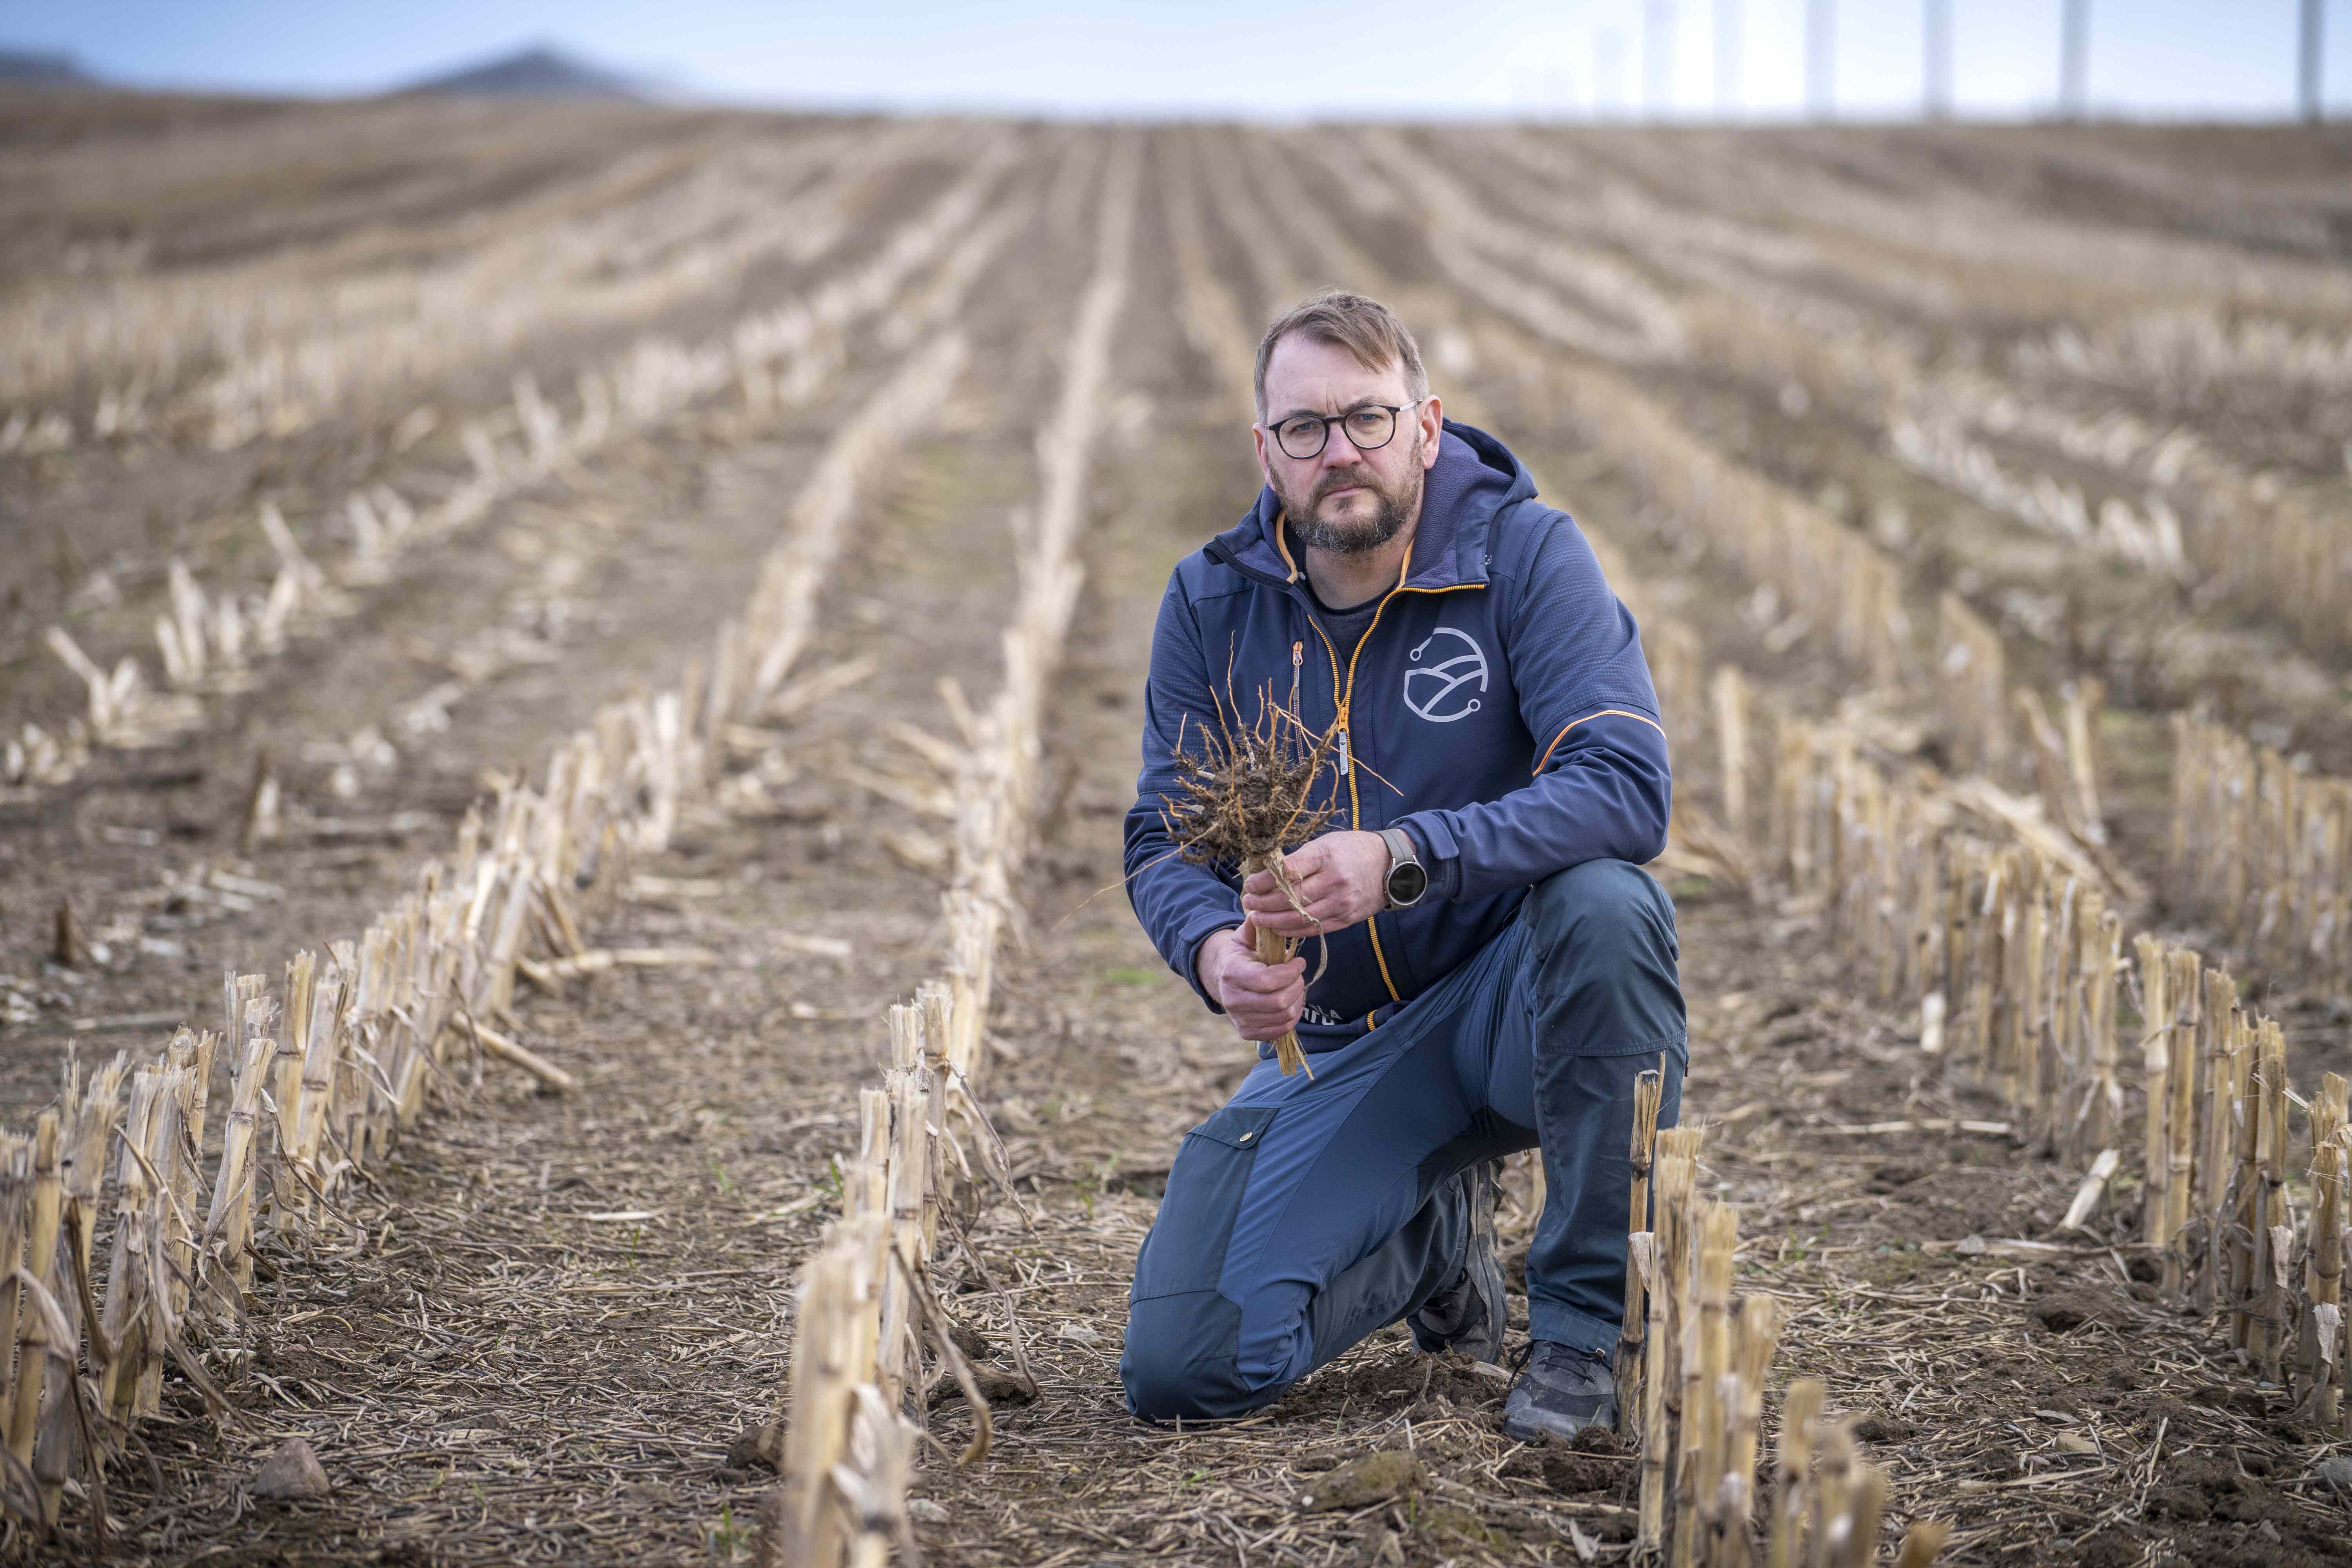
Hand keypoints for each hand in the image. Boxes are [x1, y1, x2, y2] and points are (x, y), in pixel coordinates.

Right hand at [1195, 921, 1305, 1041]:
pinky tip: (1290, 1001)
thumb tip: (1259, 912)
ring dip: (1298, 999)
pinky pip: (1282, 1029)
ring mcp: (1239, 1019)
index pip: (1267, 981)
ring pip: (1284, 1016)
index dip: (1290, 972)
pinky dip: (1293, 1015)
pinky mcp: (1247, 1032)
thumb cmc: (1239, 955)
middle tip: (1299, 974)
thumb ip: (1253, 926)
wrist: (1221, 979)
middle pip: (1279, 1001)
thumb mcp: (1243, 937)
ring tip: (1295, 986)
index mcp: (1232, 973)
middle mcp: (1233, 1000)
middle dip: (1297, 985)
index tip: (1299, 962)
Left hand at [1239, 830, 1392, 938]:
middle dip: (1263, 903)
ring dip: (1273, 921)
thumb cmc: (1353, 849)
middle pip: (1291, 898)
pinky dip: (1293, 931)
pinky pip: (1314, 929)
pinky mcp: (1346, 918)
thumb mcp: (1326, 843)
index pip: (1288, 872)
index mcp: (1326, 857)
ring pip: (1300, 918)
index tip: (1250, 884)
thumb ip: (1301, 859)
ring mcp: (1341, 902)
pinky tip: (1278, 928)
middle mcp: (1334, 881)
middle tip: (1248, 903)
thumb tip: (1268, 873)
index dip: (1264, 881)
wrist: (1389, 865)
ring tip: (1256, 918)